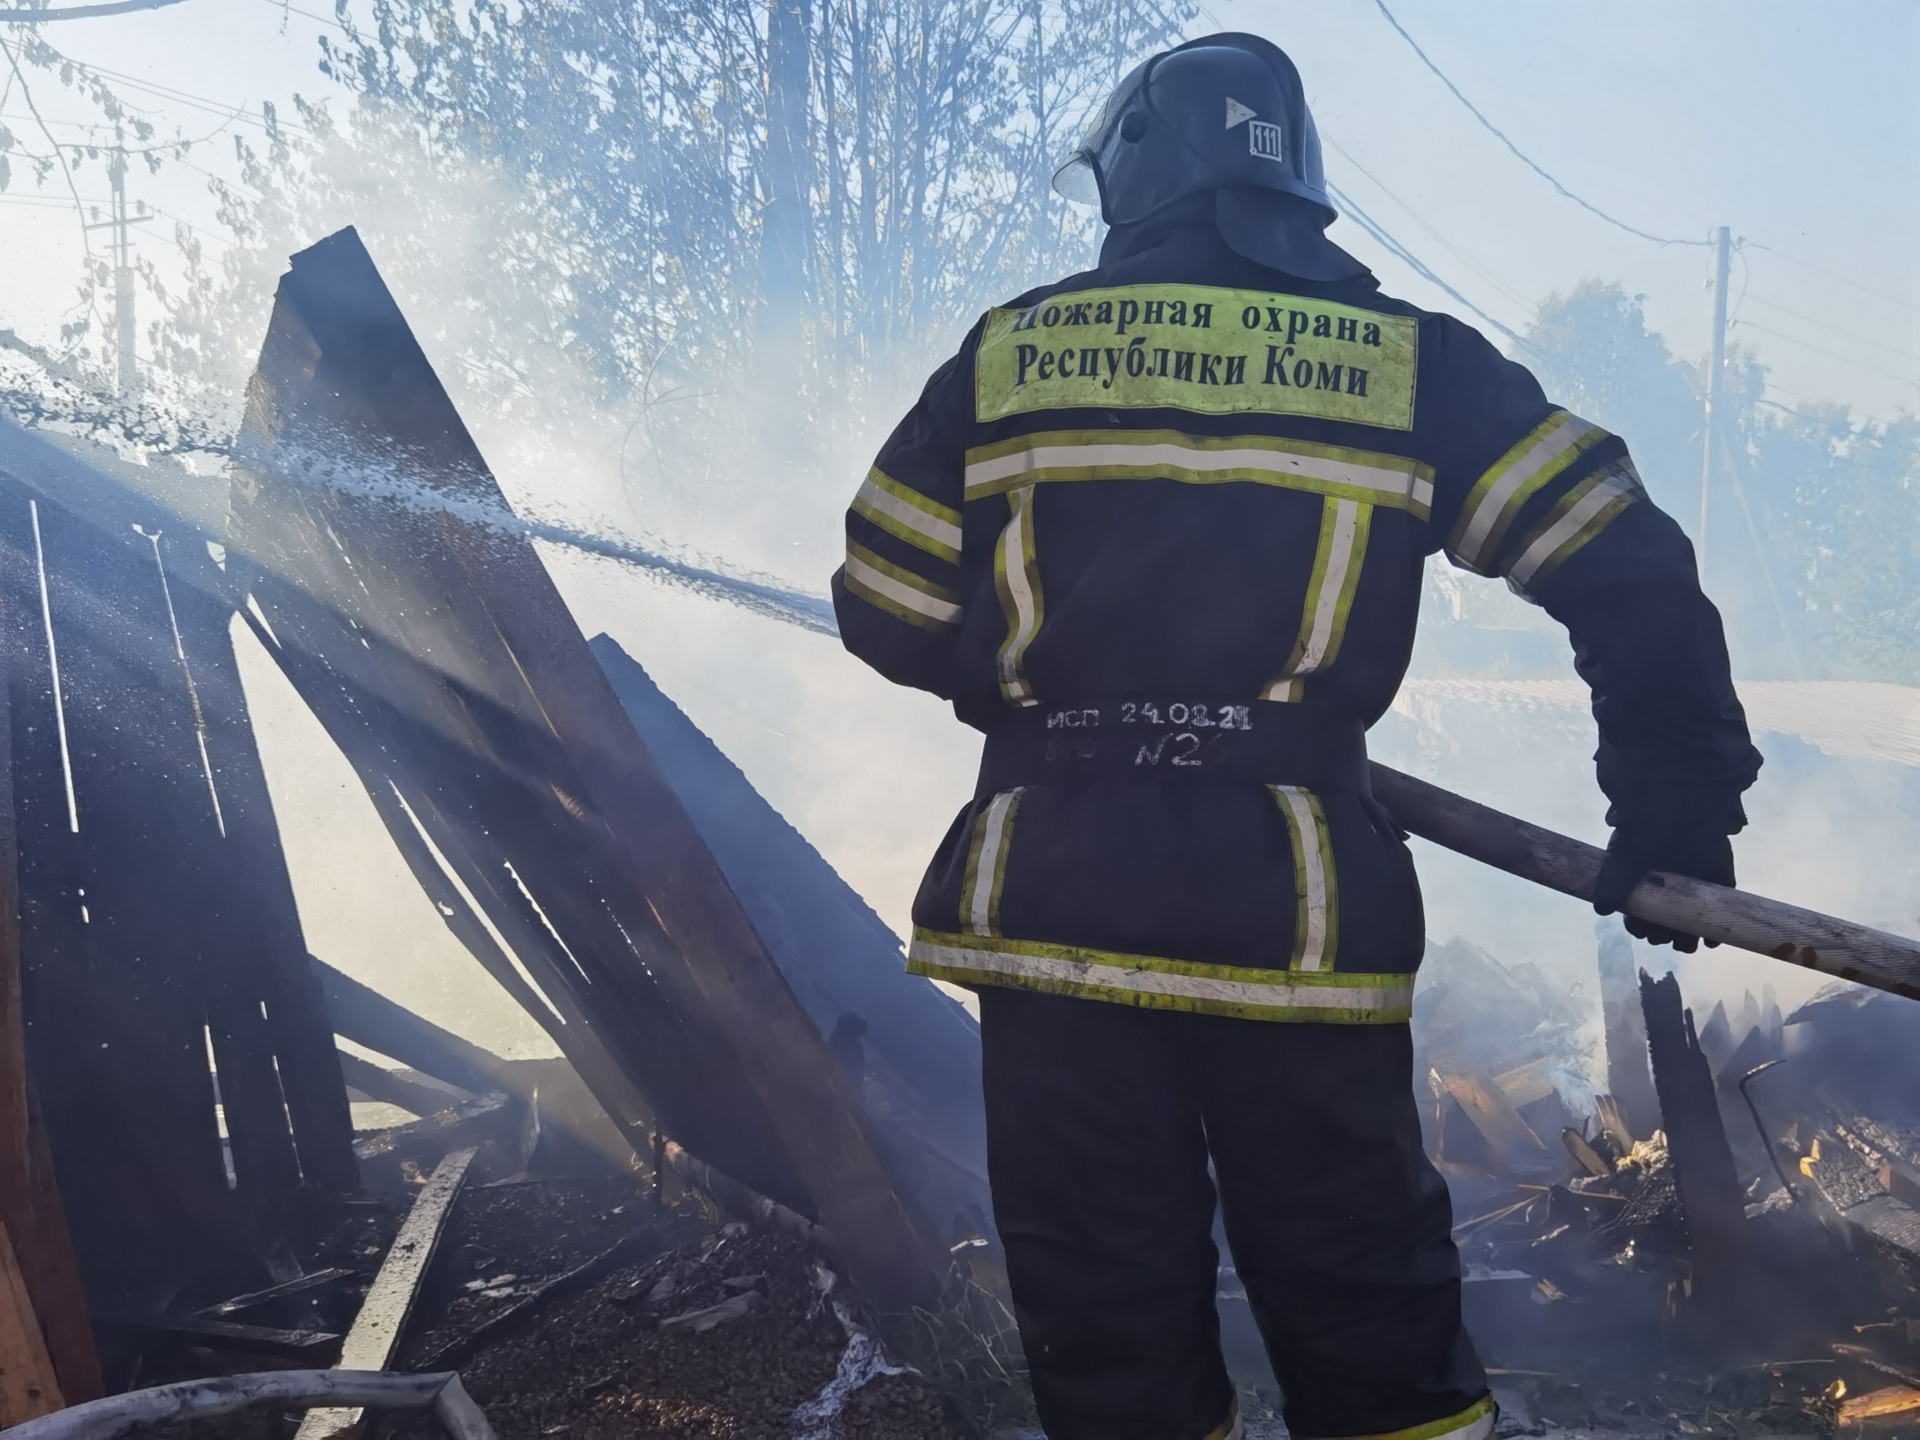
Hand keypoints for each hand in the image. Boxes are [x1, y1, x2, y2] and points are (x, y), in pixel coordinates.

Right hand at [1593, 825, 1733, 952]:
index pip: (1639, 916)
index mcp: (1643, 883)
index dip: (1639, 927)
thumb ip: (1611, 885)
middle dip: (1662, 937)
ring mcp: (1693, 888)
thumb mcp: (1620, 859)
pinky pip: (1717, 914)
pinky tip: (1708, 940)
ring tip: (1684, 943)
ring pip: (1690, 925)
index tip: (1640, 930)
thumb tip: (1601, 909)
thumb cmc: (1644, 834)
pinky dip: (1713, 932)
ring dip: (1687, 940)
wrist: (1677, 810)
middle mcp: (1667, 888)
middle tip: (1662, 936)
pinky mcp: (1717, 885)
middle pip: (1664, 925)